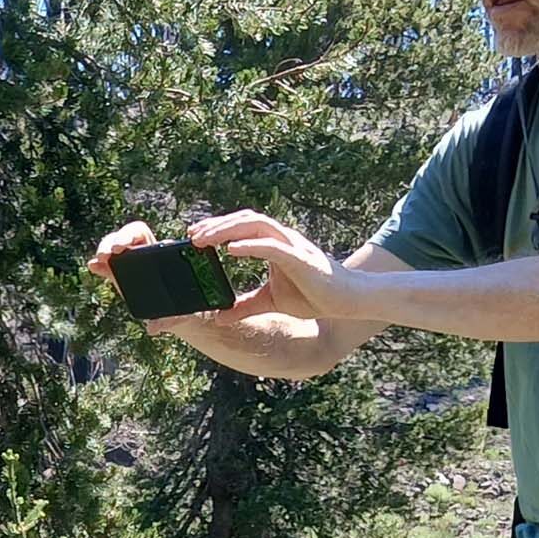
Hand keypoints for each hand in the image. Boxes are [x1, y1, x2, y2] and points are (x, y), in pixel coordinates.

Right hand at [88, 219, 194, 334]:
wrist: (179, 315)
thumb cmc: (185, 309)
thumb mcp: (179, 313)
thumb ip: (166, 320)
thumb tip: (152, 329)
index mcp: (160, 254)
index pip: (140, 234)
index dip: (128, 235)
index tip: (121, 247)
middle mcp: (144, 254)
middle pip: (125, 237)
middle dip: (112, 241)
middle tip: (106, 254)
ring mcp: (131, 264)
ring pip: (114, 249)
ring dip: (104, 250)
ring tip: (99, 261)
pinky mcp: (121, 275)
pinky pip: (108, 266)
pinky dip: (99, 265)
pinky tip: (93, 266)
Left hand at [187, 211, 354, 319]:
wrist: (347, 300)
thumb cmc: (313, 296)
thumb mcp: (271, 301)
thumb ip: (245, 306)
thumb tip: (219, 316)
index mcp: (275, 245)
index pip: (243, 228)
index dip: (219, 228)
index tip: (195, 237)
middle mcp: (282, 239)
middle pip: (245, 221)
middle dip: (217, 226)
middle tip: (192, 236)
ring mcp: (291, 246)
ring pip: (255, 226)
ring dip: (227, 230)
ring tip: (205, 239)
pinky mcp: (299, 258)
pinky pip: (271, 247)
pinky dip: (250, 245)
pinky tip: (231, 249)